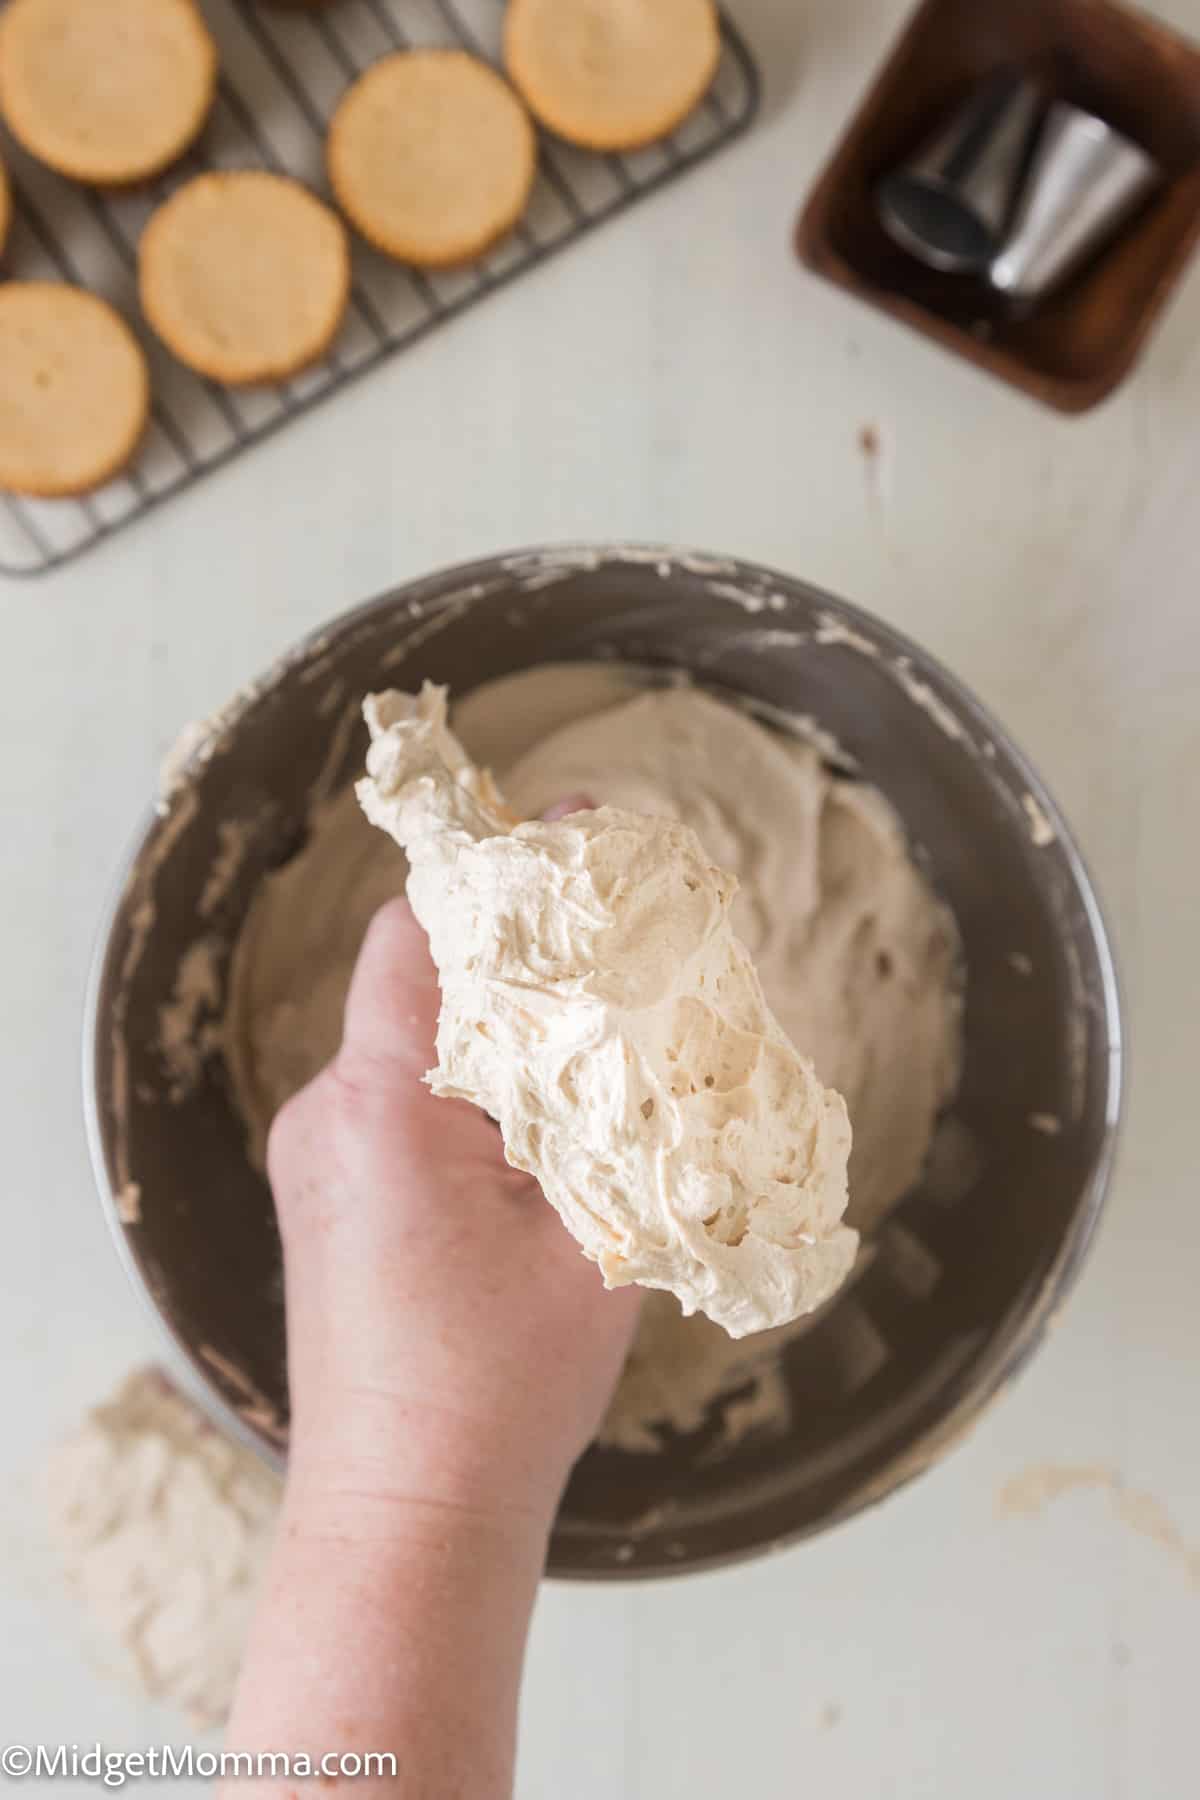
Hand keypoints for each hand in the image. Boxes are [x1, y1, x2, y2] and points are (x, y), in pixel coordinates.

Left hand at [267, 895, 640, 1535]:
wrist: (405, 1516)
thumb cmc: (496, 1394)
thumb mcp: (592, 1240)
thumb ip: (624, 1122)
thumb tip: (667, 1036)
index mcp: (384, 1106)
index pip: (425, 932)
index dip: (504, 877)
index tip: (581, 840)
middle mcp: (328, 1115)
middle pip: (425, 981)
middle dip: (522, 956)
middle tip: (619, 943)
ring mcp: (318, 1159)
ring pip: (417, 1045)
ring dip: (499, 1029)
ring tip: (596, 1044)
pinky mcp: (327, 1198)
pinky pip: (400, 1103)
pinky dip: (469, 1089)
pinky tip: (541, 1125)